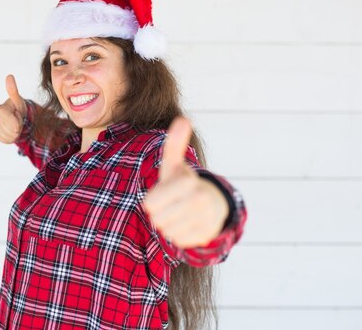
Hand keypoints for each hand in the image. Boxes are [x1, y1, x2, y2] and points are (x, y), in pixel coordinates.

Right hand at [0, 74, 27, 143]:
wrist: (15, 117)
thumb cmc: (18, 108)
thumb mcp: (18, 100)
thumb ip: (13, 91)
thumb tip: (9, 76)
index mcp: (1, 109)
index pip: (10, 120)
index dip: (17, 121)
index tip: (19, 116)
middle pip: (11, 130)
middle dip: (18, 127)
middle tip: (17, 120)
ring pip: (9, 136)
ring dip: (15, 133)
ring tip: (15, 125)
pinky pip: (5, 140)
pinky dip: (11, 137)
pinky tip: (11, 131)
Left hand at [141, 117, 228, 247]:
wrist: (212, 203)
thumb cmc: (183, 183)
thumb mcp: (174, 165)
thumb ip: (174, 144)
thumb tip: (183, 119)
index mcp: (188, 182)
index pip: (150, 205)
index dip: (152, 201)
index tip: (163, 193)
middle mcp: (200, 200)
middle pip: (157, 220)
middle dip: (160, 214)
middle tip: (172, 204)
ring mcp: (206, 220)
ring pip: (167, 232)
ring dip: (168, 225)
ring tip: (179, 213)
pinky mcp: (207, 236)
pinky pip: (178, 242)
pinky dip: (179, 235)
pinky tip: (187, 224)